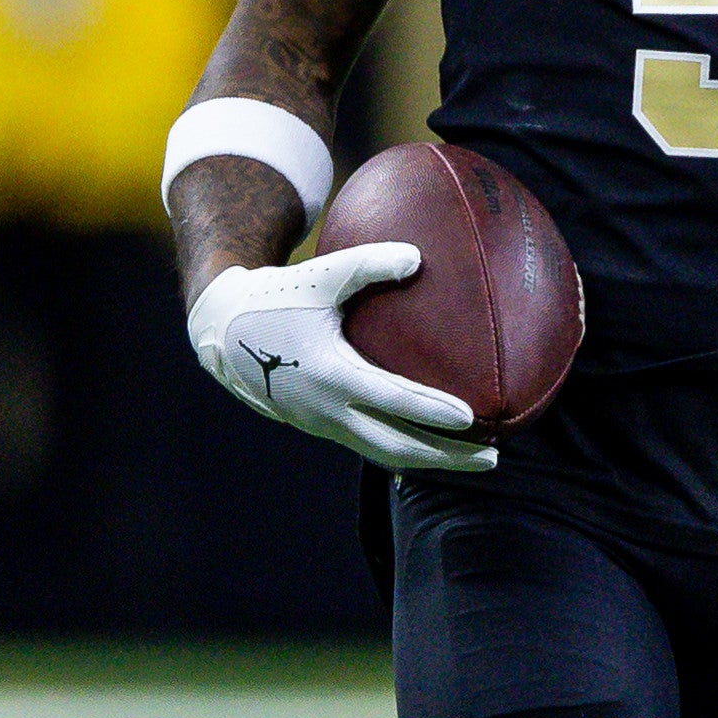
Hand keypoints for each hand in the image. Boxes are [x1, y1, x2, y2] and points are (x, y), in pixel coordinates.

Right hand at [185, 242, 492, 472]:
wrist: (224, 333)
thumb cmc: (275, 297)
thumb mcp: (318, 276)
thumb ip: (366, 264)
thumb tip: (417, 256)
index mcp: (330, 374)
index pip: (392, 400)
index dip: (432, 411)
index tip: (472, 418)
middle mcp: (328, 410)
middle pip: (397, 446)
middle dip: (447, 457)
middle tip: (493, 458)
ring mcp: (323, 424)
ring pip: (385, 454)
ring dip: (431, 461)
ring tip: (474, 459)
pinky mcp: (321, 427)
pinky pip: (370, 446)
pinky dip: (405, 451)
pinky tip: (433, 449)